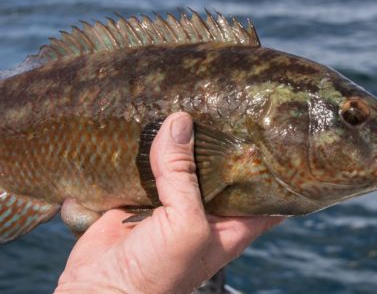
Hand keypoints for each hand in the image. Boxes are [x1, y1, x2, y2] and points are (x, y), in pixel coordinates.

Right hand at [56, 112, 283, 293]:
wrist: (102, 289)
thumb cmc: (159, 273)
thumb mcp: (185, 224)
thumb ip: (183, 174)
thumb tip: (180, 122)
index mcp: (231, 224)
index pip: (262, 190)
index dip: (271, 162)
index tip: (274, 128)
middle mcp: (204, 211)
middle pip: (218, 168)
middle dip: (219, 140)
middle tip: (223, 101)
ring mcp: (171, 203)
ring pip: (180, 164)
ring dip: (178, 140)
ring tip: (185, 101)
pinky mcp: (138, 197)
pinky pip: (146, 166)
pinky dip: (145, 147)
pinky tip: (147, 123)